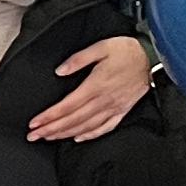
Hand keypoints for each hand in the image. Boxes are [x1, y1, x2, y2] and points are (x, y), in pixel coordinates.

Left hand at [27, 35, 152, 144]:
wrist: (152, 55)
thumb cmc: (126, 50)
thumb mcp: (100, 47)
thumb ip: (78, 59)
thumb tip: (60, 71)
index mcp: (96, 85)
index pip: (67, 106)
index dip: (49, 116)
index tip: (34, 123)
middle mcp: (104, 100)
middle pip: (73, 120)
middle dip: (51, 129)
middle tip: (34, 136)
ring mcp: (114, 107)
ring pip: (86, 126)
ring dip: (65, 134)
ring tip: (49, 138)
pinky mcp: (123, 110)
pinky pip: (106, 127)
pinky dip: (90, 135)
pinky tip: (78, 138)